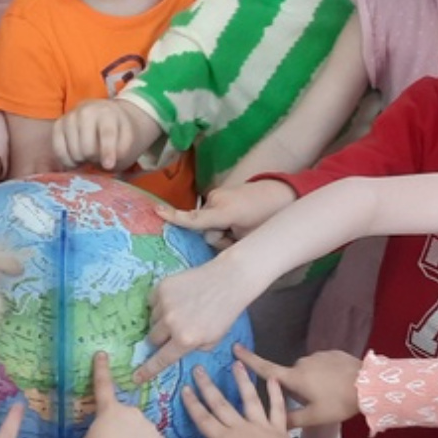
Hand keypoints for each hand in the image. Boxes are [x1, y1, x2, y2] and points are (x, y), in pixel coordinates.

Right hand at [55, 100, 140, 171]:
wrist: (104, 114)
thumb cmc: (117, 130)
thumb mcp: (127, 138)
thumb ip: (122, 150)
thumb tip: (106, 163)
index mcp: (107, 113)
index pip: (107, 134)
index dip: (107, 151)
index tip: (108, 166)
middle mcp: (85, 111)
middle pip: (87, 149)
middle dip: (95, 159)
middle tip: (99, 157)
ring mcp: (69, 117)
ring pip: (74, 153)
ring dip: (82, 161)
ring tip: (89, 155)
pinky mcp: (58, 125)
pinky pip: (59, 151)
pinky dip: (68, 161)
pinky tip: (77, 159)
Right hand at [81, 352, 166, 437]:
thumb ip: (97, 432)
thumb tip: (103, 434)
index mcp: (109, 410)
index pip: (103, 385)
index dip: (101, 369)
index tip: (102, 353)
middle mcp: (131, 411)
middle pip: (126, 417)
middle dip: (123, 429)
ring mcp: (148, 424)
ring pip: (141, 431)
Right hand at [136, 259, 252, 384]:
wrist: (228, 281)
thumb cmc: (224, 313)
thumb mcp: (213, 341)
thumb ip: (192, 348)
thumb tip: (175, 347)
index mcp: (185, 340)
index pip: (161, 360)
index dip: (147, 371)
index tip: (135, 378)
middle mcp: (171, 323)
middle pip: (153, 338)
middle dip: (161, 338)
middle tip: (174, 331)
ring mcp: (164, 304)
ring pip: (152, 320)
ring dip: (162, 320)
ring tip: (181, 310)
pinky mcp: (162, 288)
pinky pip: (152, 302)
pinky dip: (160, 304)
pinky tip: (176, 299)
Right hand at [155, 180, 295, 247]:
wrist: (281, 193)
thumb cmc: (267, 219)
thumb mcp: (248, 238)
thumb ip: (225, 244)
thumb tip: (209, 244)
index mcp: (225, 211)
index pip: (196, 219)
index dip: (175, 218)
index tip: (156, 212)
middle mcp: (216, 199)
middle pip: (204, 228)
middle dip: (217, 236)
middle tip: (239, 236)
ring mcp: (217, 194)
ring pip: (207, 221)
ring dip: (220, 228)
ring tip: (241, 226)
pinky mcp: (219, 193)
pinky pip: (212, 213)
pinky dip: (221, 219)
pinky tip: (238, 220)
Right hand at [182, 363, 305, 437]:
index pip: (204, 420)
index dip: (193, 404)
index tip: (185, 388)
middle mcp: (241, 427)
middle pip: (221, 404)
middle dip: (207, 386)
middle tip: (199, 368)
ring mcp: (260, 424)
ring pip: (249, 398)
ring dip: (242, 380)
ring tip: (236, 363)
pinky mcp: (278, 426)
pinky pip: (277, 407)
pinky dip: (276, 393)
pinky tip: (273, 379)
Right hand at [235, 345, 361, 427]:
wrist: (369, 385)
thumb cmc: (339, 402)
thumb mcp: (315, 417)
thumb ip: (292, 419)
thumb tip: (275, 423)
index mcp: (294, 377)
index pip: (265, 368)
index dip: (249, 360)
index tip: (235, 347)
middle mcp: (302, 362)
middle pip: (291, 376)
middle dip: (297, 388)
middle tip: (315, 402)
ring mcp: (318, 355)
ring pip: (308, 371)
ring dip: (313, 381)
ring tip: (330, 395)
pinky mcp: (332, 353)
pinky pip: (322, 364)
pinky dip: (326, 374)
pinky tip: (338, 384)